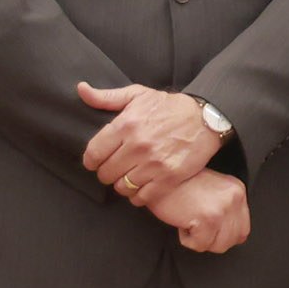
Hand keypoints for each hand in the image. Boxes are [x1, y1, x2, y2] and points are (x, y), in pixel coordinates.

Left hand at [78, 81, 222, 200]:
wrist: (206, 118)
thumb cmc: (169, 107)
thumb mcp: (138, 95)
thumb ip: (106, 97)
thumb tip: (81, 89)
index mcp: (126, 124)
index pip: (93, 153)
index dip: (91, 161)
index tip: (96, 161)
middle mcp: (138, 145)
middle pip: (106, 173)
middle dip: (106, 172)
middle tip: (115, 168)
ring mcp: (154, 164)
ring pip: (122, 187)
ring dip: (122, 184)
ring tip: (128, 177)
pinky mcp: (169, 178)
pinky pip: (142, 197)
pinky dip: (138, 195)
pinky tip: (141, 186)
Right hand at [146, 169, 250, 253]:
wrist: (159, 177)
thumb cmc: (179, 185)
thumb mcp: (212, 191)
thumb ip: (226, 208)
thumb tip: (230, 234)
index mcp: (237, 190)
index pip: (243, 229)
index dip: (224, 236)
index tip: (209, 230)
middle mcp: (234, 198)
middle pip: (233, 240)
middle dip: (212, 239)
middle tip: (196, 225)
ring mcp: (223, 209)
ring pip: (219, 246)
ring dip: (200, 240)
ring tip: (189, 221)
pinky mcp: (208, 219)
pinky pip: (201, 245)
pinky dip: (187, 239)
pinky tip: (182, 222)